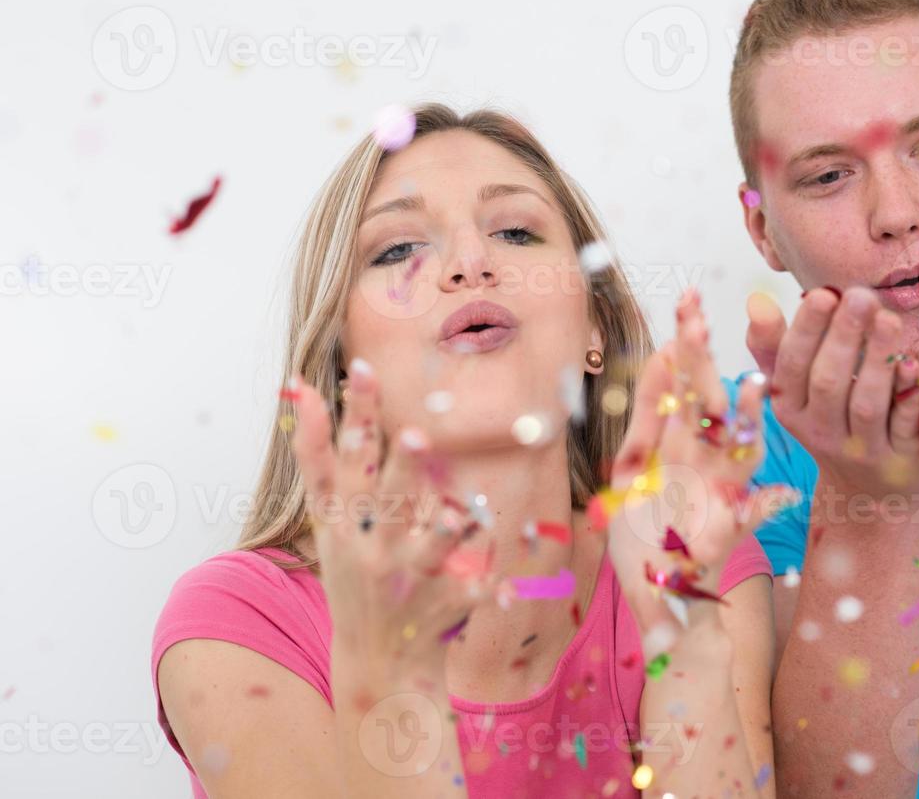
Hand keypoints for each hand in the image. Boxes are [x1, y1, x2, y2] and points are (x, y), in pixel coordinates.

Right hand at [288, 361, 491, 668]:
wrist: (374, 661)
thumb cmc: (352, 571)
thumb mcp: (327, 522)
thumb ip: (318, 459)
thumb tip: (302, 389)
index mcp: (343, 523)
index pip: (340, 462)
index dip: (351, 417)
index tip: (361, 369)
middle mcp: (370, 548)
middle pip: (387, 501)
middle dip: (402, 469)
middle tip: (418, 436)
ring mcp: (405, 579)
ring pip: (428, 551)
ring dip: (443, 535)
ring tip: (458, 516)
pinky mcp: (439, 608)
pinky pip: (468, 594)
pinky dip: (486, 592)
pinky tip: (504, 589)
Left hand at [603, 290, 794, 633]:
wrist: (667, 600)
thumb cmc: (648, 534)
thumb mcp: (634, 470)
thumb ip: (647, 417)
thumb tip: (665, 353)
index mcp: (679, 444)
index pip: (682, 386)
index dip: (683, 348)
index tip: (687, 305)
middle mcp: (702, 462)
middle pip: (704, 402)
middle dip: (700, 359)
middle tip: (697, 311)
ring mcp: (715, 496)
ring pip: (733, 447)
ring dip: (742, 417)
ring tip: (749, 386)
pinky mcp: (723, 538)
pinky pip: (747, 518)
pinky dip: (764, 508)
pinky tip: (781, 493)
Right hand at [747, 286, 918, 497]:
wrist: (869, 490)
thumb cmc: (831, 420)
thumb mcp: (795, 390)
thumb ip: (774, 344)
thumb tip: (756, 300)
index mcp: (790, 408)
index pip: (792, 365)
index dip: (807, 330)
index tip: (824, 293)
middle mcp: (820, 432)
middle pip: (828, 383)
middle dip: (844, 337)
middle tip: (861, 296)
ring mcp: (861, 450)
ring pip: (866, 405)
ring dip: (877, 360)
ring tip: (889, 319)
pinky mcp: (900, 460)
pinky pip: (905, 425)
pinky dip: (910, 395)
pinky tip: (917, 363)